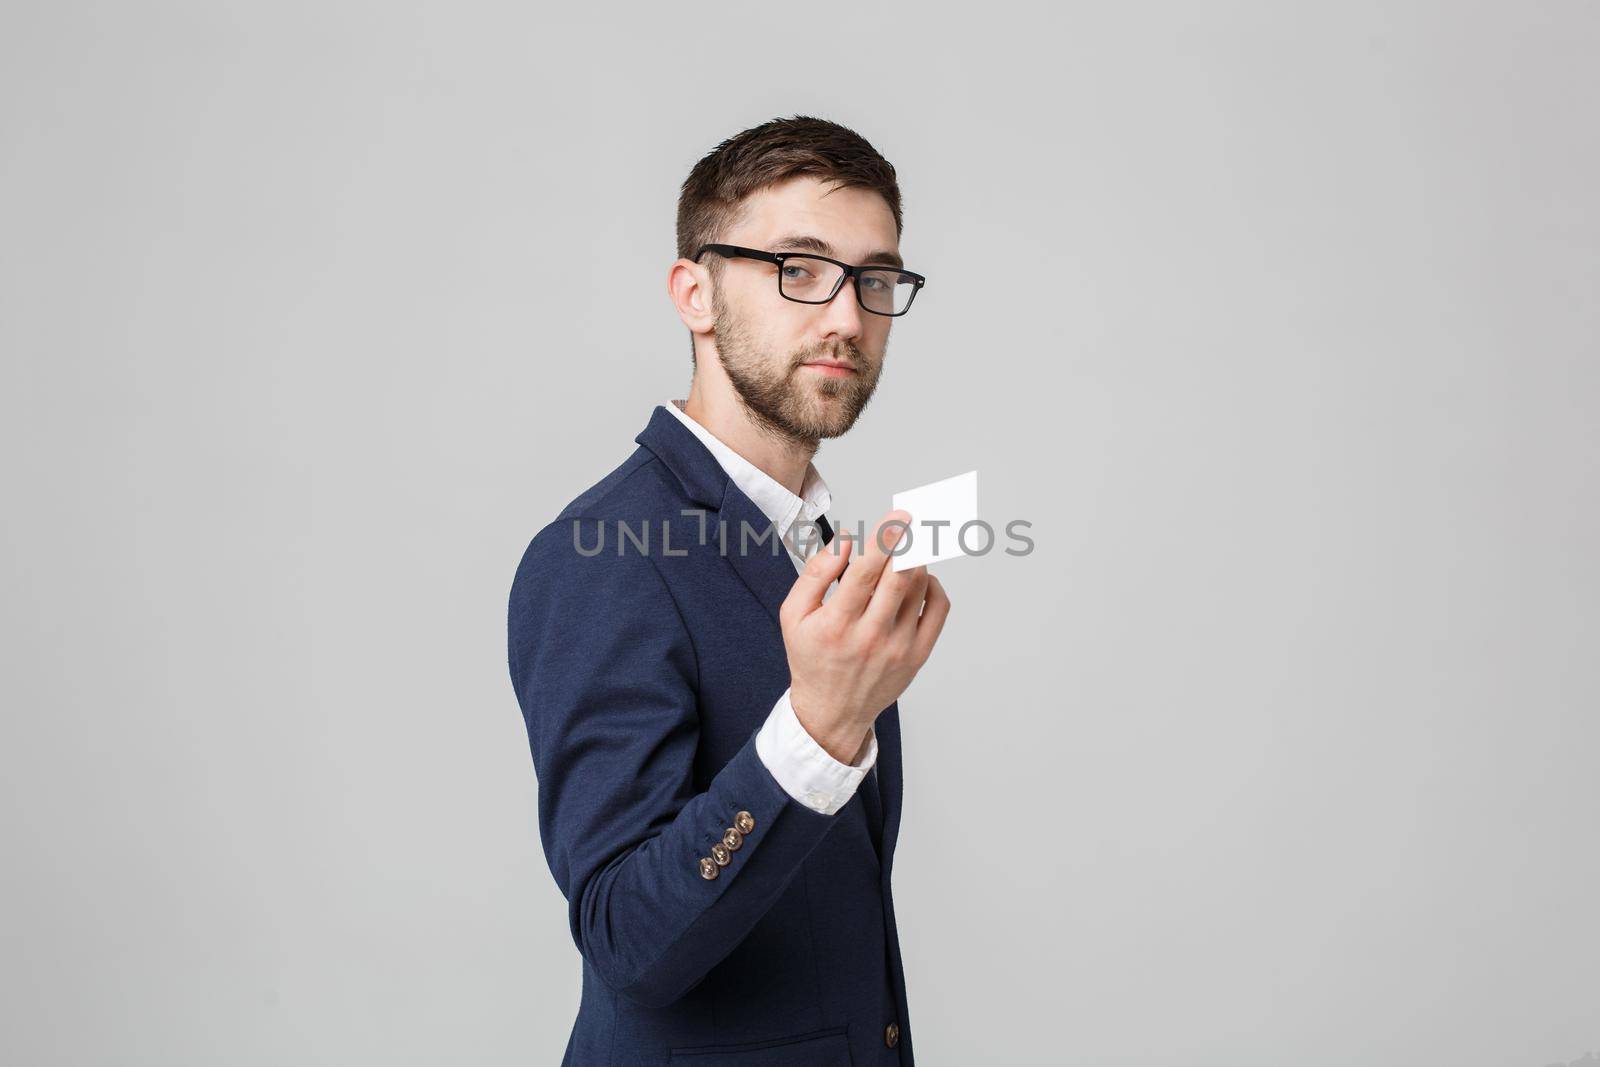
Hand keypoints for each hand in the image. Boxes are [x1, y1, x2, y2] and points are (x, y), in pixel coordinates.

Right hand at [779, 509, 952, 762]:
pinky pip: (937, 608)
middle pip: (899, 578)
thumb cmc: (811, 658)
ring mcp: (899, 647)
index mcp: (836, 624)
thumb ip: (815, 573)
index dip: (884, 539)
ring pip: (919, 588)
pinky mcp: (918, 655)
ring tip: (900, 555)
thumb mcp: (794, 615)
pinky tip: (917, 578)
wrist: (832, 711)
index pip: (865, 573)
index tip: (898, 516)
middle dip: (908, 542)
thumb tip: (845, 539)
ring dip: (914, 560)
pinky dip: (932, 584)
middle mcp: (871, 637)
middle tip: (911, 520)